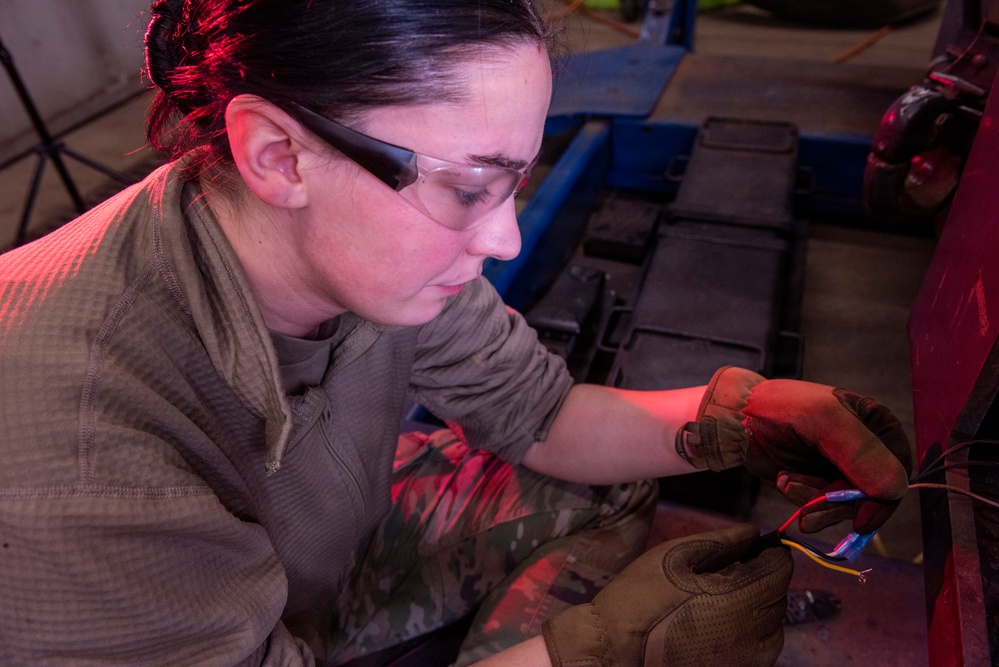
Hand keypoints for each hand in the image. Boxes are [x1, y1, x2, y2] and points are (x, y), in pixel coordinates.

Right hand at [542, 524, 792, 666]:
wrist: (618, 648)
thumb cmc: (645, 595)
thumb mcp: (679, 554)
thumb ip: (725, 540)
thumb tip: (755, 532)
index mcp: (746, 596)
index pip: (783, 565)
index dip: (766, 551)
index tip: (744, 549)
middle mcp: (761, 631)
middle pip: (778, 593)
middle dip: (757, 578)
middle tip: (718, 575)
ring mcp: (753, 658)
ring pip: (770, 620)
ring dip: (752, 605)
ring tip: (712, 601)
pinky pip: (756, 643)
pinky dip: (743, 629)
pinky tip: (711, 624)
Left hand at [675, 366, 911, 533]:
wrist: (738, 417)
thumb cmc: (781, 407)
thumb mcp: (824, 420)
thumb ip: (861, 452)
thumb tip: (894, 491)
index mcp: (878, 426)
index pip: (897, 473)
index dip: (882, 500)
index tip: (859, 518)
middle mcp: (866, 450)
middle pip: (871, 496)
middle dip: (838, 504)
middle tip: (808, 507)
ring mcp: (842, 469)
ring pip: (845, 506)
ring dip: (816, 502)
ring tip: (785, 483)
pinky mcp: (820, 482)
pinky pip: (823, 507)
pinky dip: (805, 503)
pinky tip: (784, 483)